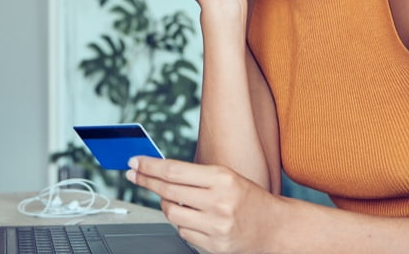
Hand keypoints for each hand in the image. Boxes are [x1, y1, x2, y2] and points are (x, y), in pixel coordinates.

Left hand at [127, 156, 279, 253]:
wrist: (274, 228)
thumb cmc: (249, 199)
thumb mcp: (227, 177)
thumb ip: (196, 176)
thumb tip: (159, 172)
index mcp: (222, 179)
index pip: (174, 171)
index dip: (149, 166)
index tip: (134, 162)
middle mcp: (219, 202)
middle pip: (167, 191)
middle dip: (145, 181)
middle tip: (134, 175)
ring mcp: (216, 226)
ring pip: (171, 213)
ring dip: (166, 205)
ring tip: (175, 200)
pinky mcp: (214, 245)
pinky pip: (183, 232)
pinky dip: (182, 224)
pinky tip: (192, 218)